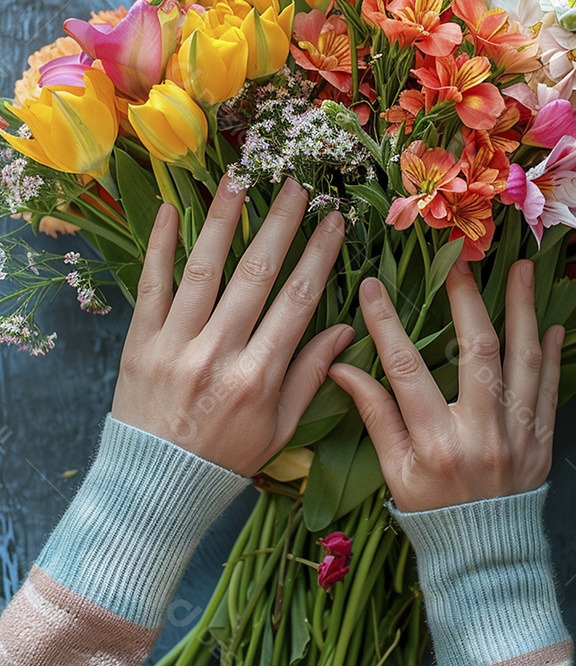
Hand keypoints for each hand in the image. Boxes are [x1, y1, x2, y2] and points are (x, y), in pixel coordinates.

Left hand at [111, 175, 353, 475]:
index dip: (319, 255)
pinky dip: (160, 247)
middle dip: (280, 224)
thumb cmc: (226, 457)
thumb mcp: (280, 428)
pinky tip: (172, 211)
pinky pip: (150, 286)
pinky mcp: (139, 342)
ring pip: (203, 269)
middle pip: (255, 275)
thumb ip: (311, 375)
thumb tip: (347, 330)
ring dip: (223, 220)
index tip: (334, 220)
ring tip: (240, 180)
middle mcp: (217, 353)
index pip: (297, 301)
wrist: (154, 485)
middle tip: (296, 184)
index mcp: (258, 376)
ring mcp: (174, 344)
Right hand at [327, 259, 563, 512]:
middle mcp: (481, 434)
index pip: (405, 370)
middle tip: (460, 260)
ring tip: (522, 268)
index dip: (387, 324)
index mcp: (436, 443)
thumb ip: (374, 416)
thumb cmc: (430, 513)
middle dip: (467, 300)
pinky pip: (551, 389)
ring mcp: (519, 436)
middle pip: (477, 352)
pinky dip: (552, 354)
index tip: (373, 286)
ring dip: (524, 310)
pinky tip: (553, 323)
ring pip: (525, 360)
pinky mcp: (544, 441)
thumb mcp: (393, 472)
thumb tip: (339, 367)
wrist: (485, 557)